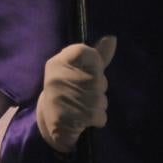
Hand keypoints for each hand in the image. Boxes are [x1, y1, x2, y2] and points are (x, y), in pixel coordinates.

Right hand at [37, 36, 116, 152]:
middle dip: (97, 89)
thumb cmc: (68, 91)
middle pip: (98, 78)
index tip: (86, 72)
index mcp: (57, 63)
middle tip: (83, 94)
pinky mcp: (69, 119)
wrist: (50, 123)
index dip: (94, 63)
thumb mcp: (78, 71)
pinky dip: (97, 120)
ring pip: (100, 98)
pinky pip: (100, 116)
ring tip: (83, 107)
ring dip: (98, 105)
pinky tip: (85, 119)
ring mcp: (62, 98)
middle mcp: (57, 78)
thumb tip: (113, 38)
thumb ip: (96, 56)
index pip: (84, 51)